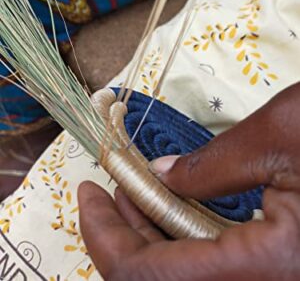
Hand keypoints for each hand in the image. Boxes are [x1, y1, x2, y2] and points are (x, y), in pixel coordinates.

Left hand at [78, 83, 299, 280]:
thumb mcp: (281, 137)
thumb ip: (214, 165)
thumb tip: (163, 175)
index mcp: (273, 268)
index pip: (145, 276)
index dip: (104, 236)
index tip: (87, 195)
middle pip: (155, 278)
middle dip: (121, 230)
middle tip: (107, 189)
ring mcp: (269, 278)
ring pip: (179, 269)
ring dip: (146, 228)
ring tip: (132, 187)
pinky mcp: (272, 266)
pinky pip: (205, 257)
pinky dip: (175, 229)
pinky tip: (167, 199)